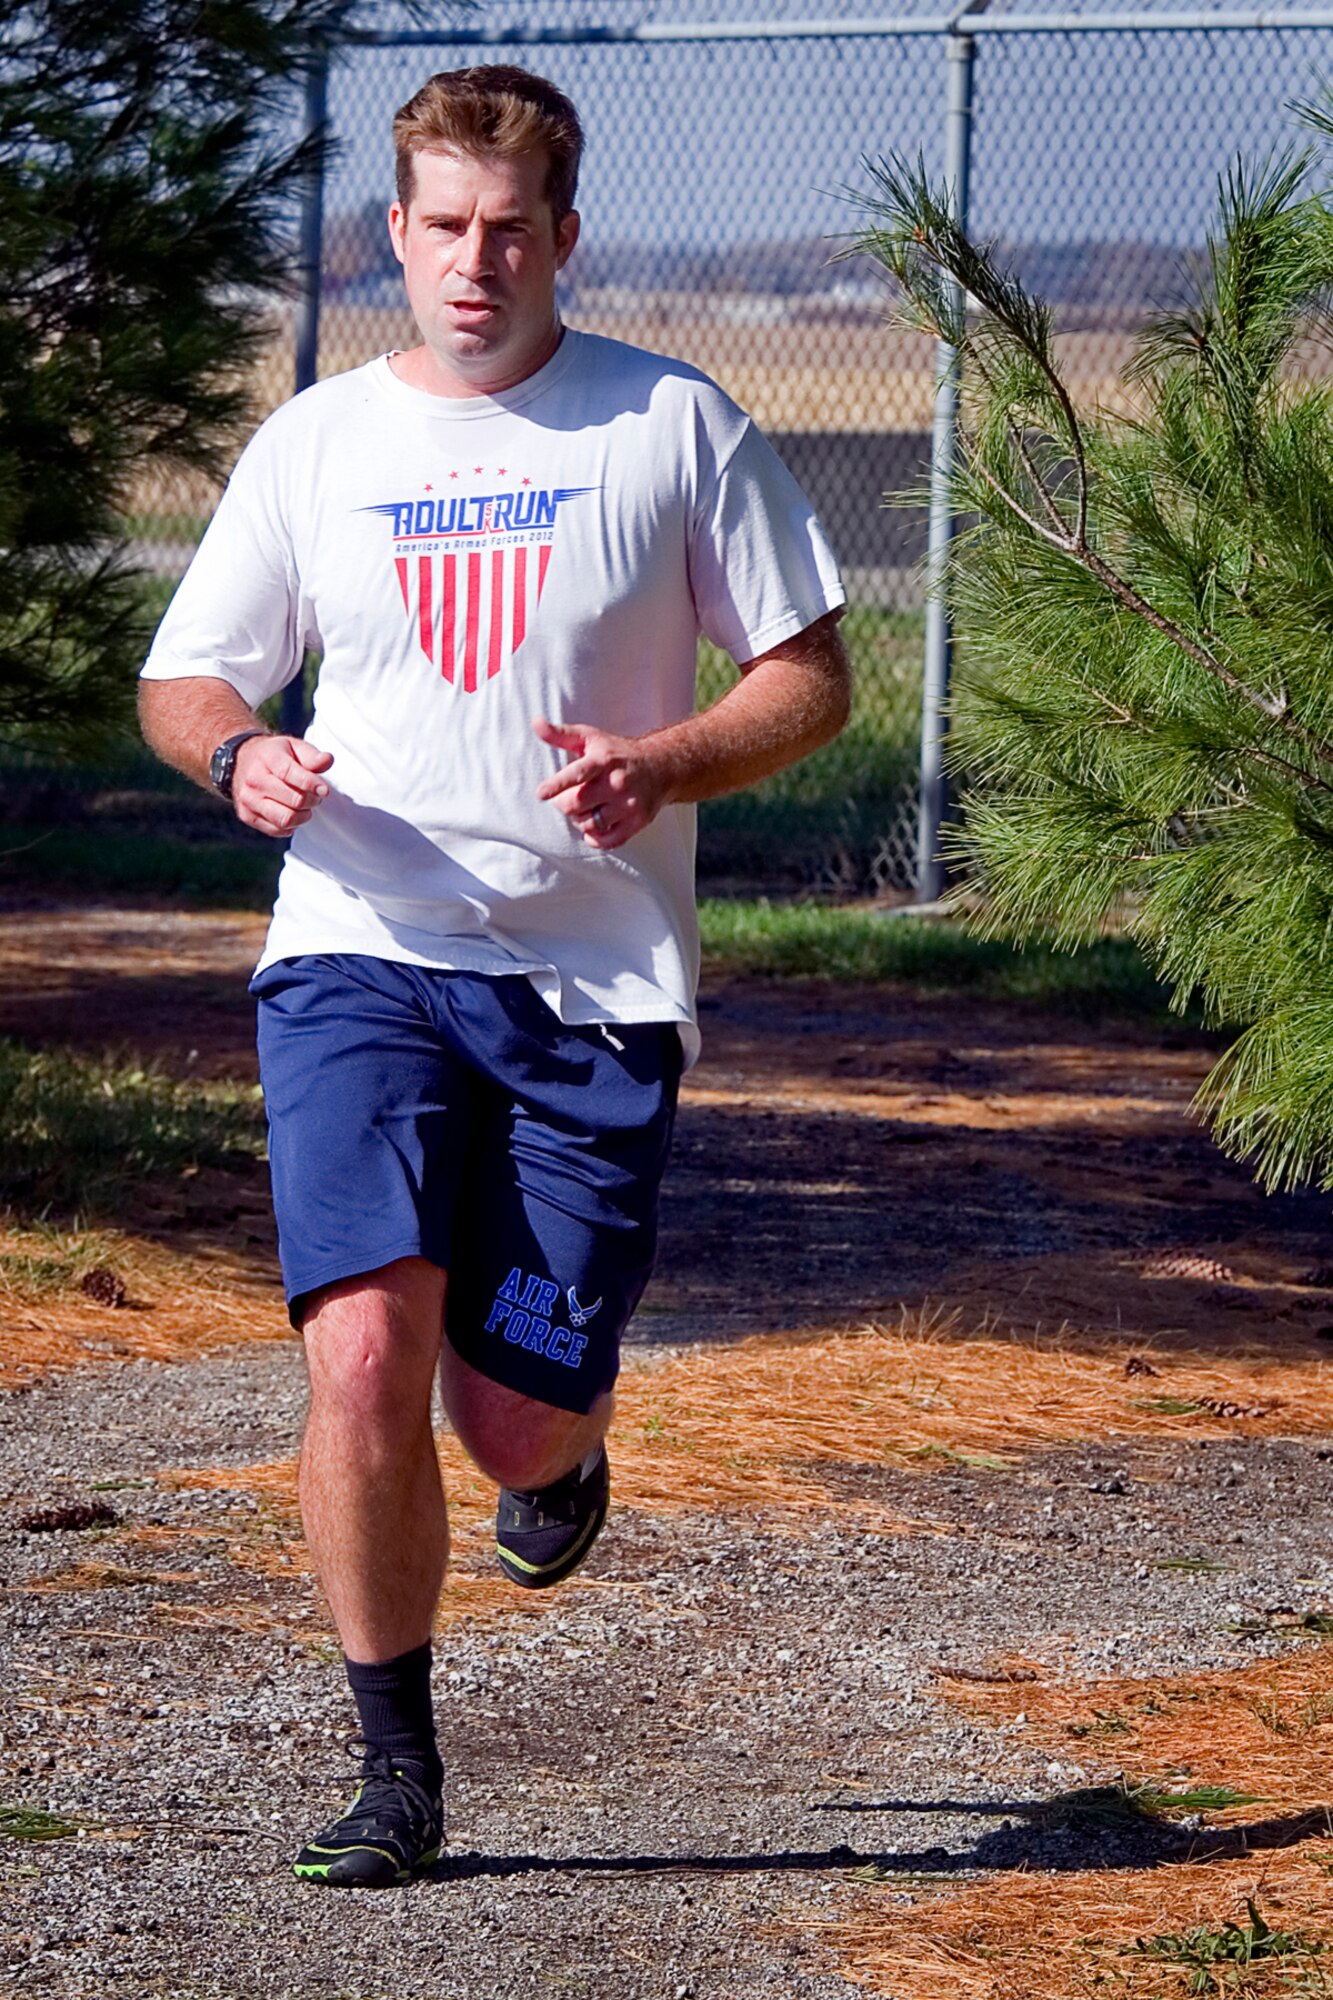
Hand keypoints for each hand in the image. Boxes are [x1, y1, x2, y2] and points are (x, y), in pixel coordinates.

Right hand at [231, 735, 333, 836]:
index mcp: (267, 758)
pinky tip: (291, 812)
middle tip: (315, 795)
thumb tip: (327, 760)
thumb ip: (312, 756)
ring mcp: (248, 800)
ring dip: (303, 816)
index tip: (324, 790)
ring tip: (305, 806)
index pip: (290, 773)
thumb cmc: (274, 755)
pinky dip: (291, 825)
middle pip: (294, 800)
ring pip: (286, 819)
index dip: (311, 784)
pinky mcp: (247, 815)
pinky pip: (277, 830)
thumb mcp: (294, 747)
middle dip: (312, 800)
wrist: (242, 761)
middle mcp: (254, 780)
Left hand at [533, 717, 673, 849]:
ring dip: (579, 821)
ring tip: (584, 809)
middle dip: (564, 804)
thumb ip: (561, 734)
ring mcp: (630, 804)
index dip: (557, 784)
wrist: (661, 766)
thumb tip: (535, 723)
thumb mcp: (590, 738)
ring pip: (589, 824)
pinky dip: (594, 838)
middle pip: (576, 805)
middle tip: (568, 798)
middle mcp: (618, 782)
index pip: (578, 773)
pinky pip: (607, 841)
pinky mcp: (638, 821)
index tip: (541, 793)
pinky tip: (593, 827)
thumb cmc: (617, 753)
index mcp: (604, 760)